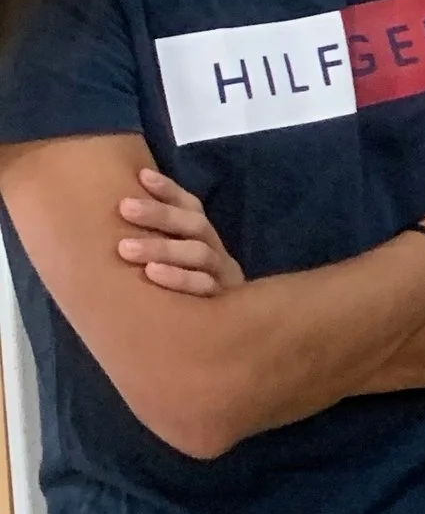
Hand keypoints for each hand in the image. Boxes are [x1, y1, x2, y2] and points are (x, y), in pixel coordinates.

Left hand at [115, 166, 242, 297]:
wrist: (221, 337)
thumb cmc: (180, 293)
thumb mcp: (170, 262)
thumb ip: (150, 240)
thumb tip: (113, 213)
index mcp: (202, 238)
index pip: (190, 206)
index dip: (168, 191)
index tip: (141, 176)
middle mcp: (215, 251)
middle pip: (194, 224)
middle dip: (159, 214)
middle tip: (124, 208)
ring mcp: (221, 276)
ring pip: (199, 253)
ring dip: (163, 247)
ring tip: (125, 248)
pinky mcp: (222, 302)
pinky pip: (204, 286)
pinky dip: (179, 278)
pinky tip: (152, 273)